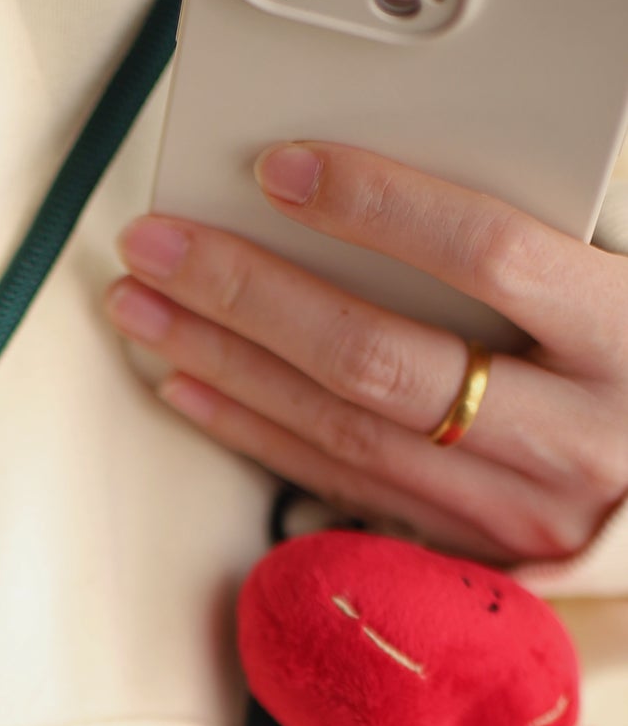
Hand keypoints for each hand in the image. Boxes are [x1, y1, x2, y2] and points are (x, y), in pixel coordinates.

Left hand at [103, 141, 627, 566]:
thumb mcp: (621, 299)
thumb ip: (526, 262)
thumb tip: (364, 207)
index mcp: (624, 341)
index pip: (487, 256)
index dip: (377, 208)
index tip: (281, 170)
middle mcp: (567, 439)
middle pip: (377, 359)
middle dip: (251, 297)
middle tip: (159, 249)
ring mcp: (513, 511)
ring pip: (341, 433)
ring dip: (227, 366)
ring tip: (147, 311)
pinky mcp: (464, 554)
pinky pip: (338, 485)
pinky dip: (255, 433)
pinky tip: (193, 389)